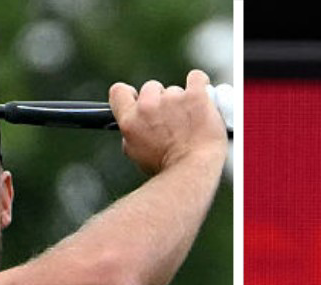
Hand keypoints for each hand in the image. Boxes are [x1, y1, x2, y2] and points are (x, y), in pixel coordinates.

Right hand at [108, 70, 228, 176]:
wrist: (193, 171)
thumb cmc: (167, 169)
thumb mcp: (137, 155)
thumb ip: (132, 135)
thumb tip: (134, 126)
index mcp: (130, 121)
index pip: (119, 92)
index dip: (130, 94)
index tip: (138, 98)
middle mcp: (148, 107)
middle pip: (151, 88)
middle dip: (160, 100)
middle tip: (172, 119)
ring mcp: (172, 99)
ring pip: (175, 89)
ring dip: (182, 101)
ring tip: (191, 122)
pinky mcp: (195, 96)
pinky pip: (197, 78)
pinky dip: (200, 84)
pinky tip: (202, 96)